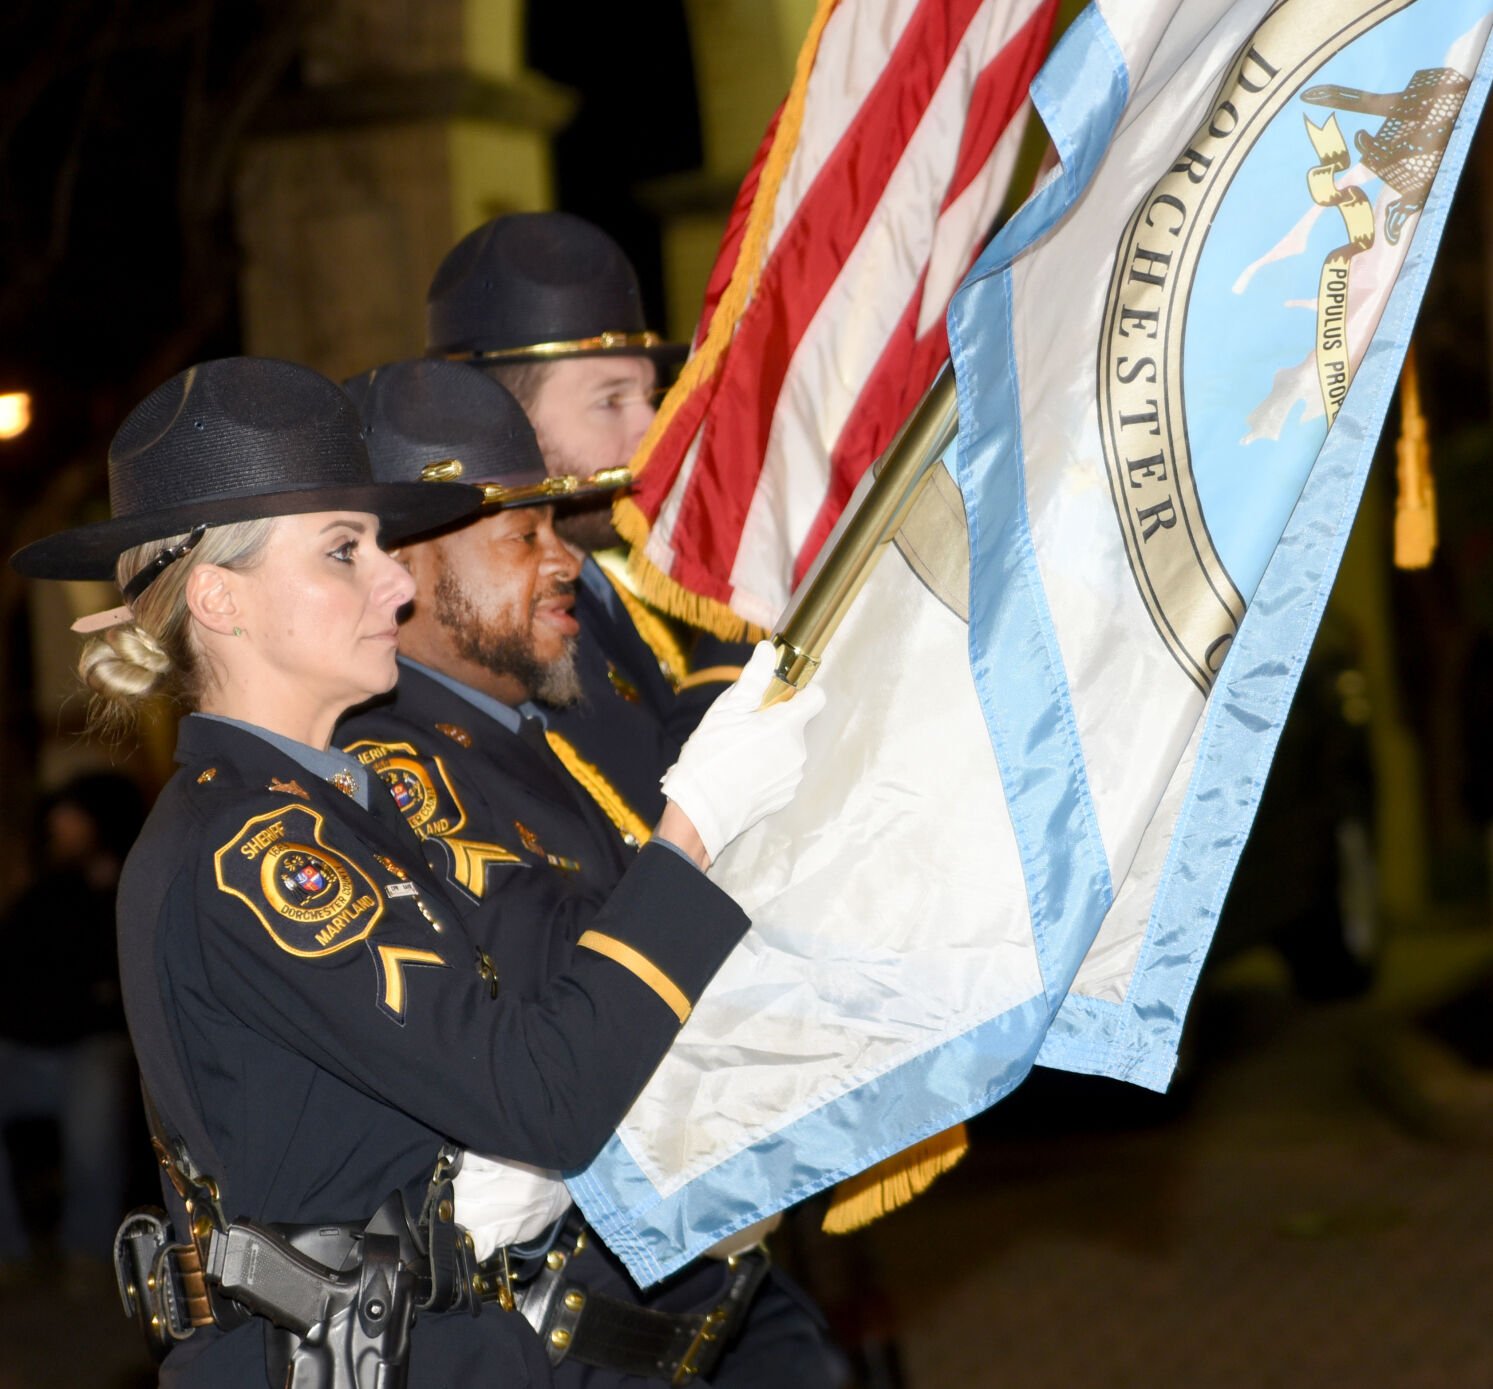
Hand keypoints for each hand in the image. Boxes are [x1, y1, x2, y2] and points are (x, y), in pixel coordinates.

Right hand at [658, 642, 825, 861]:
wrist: (700, 812)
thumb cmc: (710, 758)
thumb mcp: (726, 711)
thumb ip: (753, 678)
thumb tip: (768, 649)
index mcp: (786, 725)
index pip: (816, 697)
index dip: (800, 692)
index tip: (778, 696)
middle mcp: (798, 751)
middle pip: (796, 725)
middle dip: (776, 722)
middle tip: (744, 728)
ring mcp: (794, 776)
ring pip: (790, 750)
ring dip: (772, 747)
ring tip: (740, 754)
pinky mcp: (786, 796)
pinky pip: (783, 774)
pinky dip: (768, 771)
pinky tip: (743, 774)